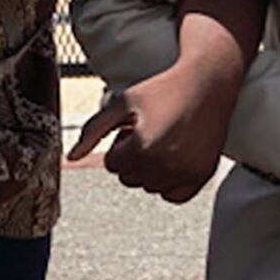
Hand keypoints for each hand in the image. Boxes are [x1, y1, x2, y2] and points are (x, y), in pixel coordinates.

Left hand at [71, 56, 242, 201]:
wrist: (208, 83)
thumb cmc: (165, 89)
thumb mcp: (124, 102)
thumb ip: (93, 130)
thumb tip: (71, 156)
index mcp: (142, 147)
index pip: (112, 165)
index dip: (121, 142)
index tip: (135, 126)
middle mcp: (165, 164)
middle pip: (129, 178)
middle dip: (134, 156)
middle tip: (151, 130)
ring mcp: (186, 172)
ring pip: (150, 187)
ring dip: (152, 168)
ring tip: (164, 139)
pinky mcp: (202, 175)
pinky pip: (174, 196)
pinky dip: (171, 182)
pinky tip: (176, 157)